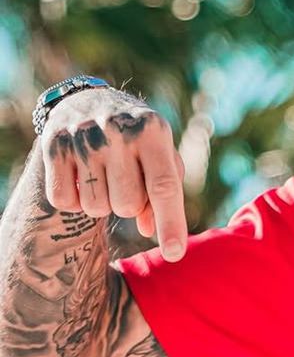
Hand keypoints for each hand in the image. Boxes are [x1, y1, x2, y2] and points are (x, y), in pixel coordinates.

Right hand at [38, 87, 187, 261]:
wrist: (90, 101)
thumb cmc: (137, 136)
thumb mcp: (160, 152)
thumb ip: (164, 191)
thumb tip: (150, 230)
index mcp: (154, 131)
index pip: (164, 186)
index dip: (171, 223)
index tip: (175, 254)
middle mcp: (119, 132)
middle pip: (127, 205)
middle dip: (129, 204)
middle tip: (125, 179)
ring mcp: (84, 138)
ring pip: (96, 208)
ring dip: (102, 202)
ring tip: (104, 175)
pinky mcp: (54, 147)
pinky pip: (65, 202)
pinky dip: (75, 200)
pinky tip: (81, 176)